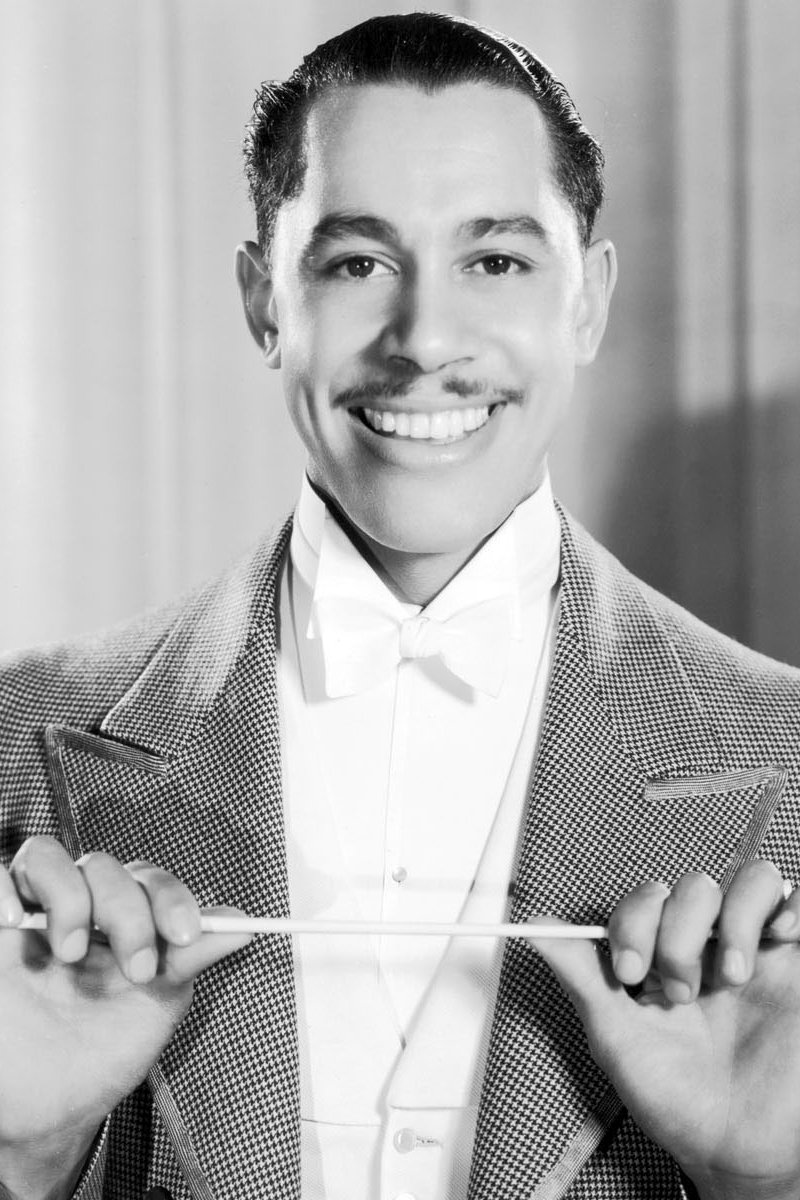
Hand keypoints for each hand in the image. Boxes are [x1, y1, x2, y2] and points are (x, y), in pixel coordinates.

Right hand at [0, 835, 250, 1198]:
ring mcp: (28, 915)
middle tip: (135, 967)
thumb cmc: (102, 1053)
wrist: (47, 1110)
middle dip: (126, 910)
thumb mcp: (154, 1004)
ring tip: (70, 952)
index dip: (169, 897)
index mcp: (120, 919)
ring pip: (45, 856)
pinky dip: (4, 888)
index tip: (185, 935)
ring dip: (69, 895)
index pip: (146, 880)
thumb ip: (190, 957)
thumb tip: (243, 924)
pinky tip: (14, 919)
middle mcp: (75, 906)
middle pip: (102, 867)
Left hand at [529, 862, 799, 1199]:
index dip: (634, 922)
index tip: (628, 971)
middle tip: (679, 992)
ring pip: (749, 881)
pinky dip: (787, 905)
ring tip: (729, 976)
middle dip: (678, 932)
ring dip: (733, 919)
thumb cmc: (678, 1102)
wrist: (737, 1153)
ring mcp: (758, 953)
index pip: (648, 900)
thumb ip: (580, 977)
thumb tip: (536, 928)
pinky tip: (775, 936)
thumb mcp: (617, 1038)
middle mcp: (710, 948)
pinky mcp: (797, 966)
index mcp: (663, 957)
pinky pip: (799, 902)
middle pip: (694, 886)